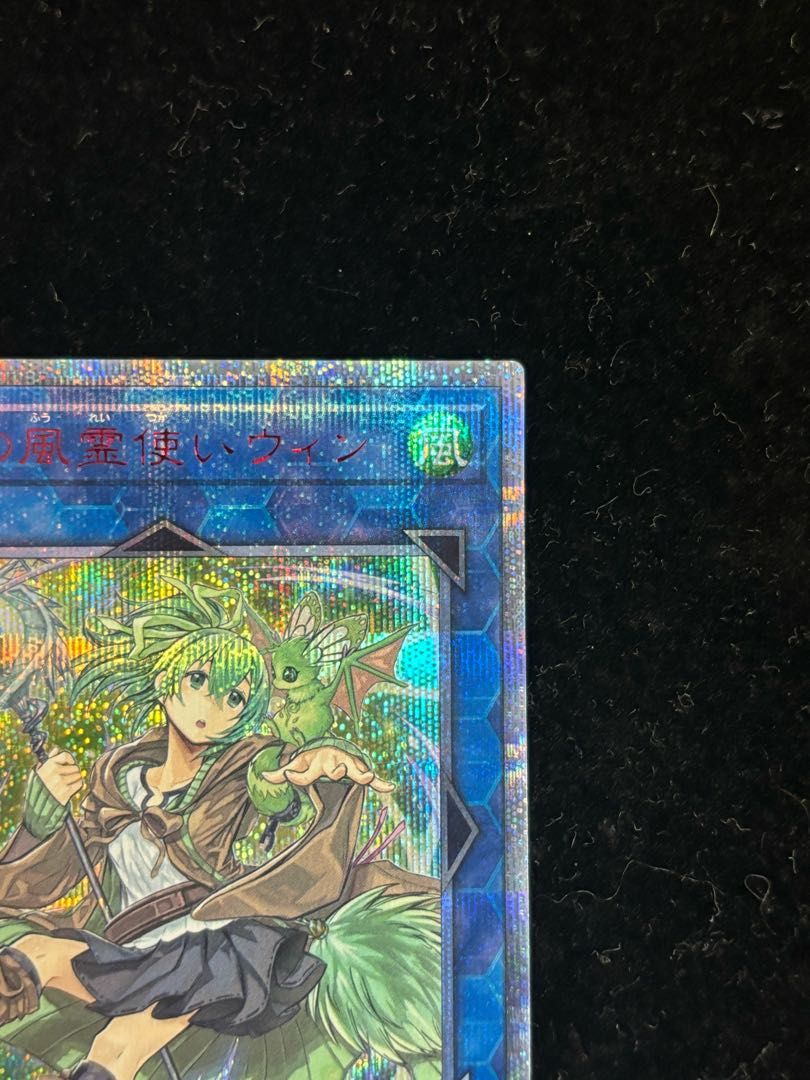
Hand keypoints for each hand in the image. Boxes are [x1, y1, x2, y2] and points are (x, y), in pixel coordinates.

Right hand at [35, 749, 82, 805]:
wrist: (37, 809)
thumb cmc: (38, 789)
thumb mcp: (38, 773)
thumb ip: (48, 761)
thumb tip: (56, 749)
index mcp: (48, 766)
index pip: (65, 755)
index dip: (70, 759)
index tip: (69, 764)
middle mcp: (54, 773)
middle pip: (75, 766)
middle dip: (73, 772)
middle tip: (68, 778)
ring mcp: (61, 782)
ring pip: (78, 775)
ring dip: (75, 779)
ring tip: (67, 784)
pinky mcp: (66, 792)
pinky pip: (79, 783)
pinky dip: (77, 785)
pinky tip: (70, 789)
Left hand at [263, 745, 394, 793]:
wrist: (332, 749)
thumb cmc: (313, 760)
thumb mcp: (297, 765)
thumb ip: (283, 772)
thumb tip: (262, 776)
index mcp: (316, 762)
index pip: (305, 773)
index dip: (295, 776)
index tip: (287, 775)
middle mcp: (333, 762)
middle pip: (333, 768)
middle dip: (335, 770)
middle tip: (338, 771)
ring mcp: (348, 767)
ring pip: (354, 771)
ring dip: (360, 774)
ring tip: (368, 776)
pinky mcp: (358, 773)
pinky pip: (372, 780)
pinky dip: (380, 783)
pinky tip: (390, 787)